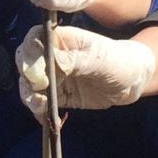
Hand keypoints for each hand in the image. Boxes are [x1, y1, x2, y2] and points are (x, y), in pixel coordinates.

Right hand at [15, 26, 155, 116]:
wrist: (132, 81)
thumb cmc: (118, 61)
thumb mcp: (99, 58)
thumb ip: (75, 60)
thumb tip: (51, 62)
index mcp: (61, 39)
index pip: (35, 40)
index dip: (29, 53)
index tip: (34, 68)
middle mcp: (52, 57)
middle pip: (26, 63)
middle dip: (27, 77)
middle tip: (37, 87)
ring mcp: (54, 77)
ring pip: (30, 85)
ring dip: (29, 96)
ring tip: (38, 105)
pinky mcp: (58, 96)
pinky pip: (41, 103)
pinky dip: (39, 110)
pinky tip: (45, 117)